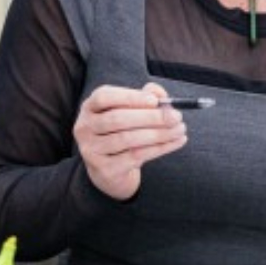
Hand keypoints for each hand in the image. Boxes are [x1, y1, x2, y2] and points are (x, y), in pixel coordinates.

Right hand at [73, 83, 187, 200]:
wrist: (110, 169)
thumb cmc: (123, 132)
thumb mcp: (131, 111)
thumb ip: (146, 97)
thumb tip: (160, 94)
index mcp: (89, 108)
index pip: (104, 97)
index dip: (130, 97)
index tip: (155, 101)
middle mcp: (85, 127)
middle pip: (117, 119)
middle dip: (151, 117)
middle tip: (176, 116)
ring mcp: (92, 150)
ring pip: (128, 139)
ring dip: (159, 133)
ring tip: (180, 129)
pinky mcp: (105, 169)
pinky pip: (136, 156)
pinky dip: (160, 148)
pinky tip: (176, 142)